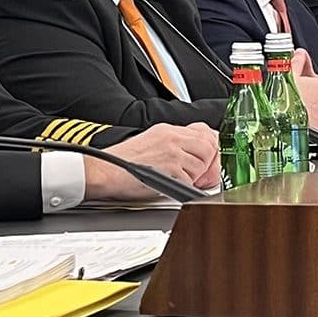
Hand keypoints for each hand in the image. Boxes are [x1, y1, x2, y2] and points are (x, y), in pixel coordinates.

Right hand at [85, 122, 219, 199]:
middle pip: (209, 146)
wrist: (105, 169)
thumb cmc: (122, 161)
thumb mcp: (151, 142)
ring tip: (179, 179)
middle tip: (199, 174)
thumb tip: (194, 155)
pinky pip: (191, 179)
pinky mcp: (170, 167)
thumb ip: (174, 145)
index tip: (208, 159)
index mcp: (168, 130)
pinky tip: (171, 184)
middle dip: (208, 163)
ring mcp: (172, 151)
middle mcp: (172, 137)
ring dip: (195, 176)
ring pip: (203, 164)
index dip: (211, 148)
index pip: (205, 132)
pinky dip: (185, 186)